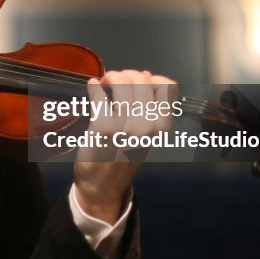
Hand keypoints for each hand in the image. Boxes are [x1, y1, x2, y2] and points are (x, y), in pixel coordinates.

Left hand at [73, 69, 176, 222]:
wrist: (104, 184)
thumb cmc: (124, 155)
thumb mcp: (147, 134)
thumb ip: (149, 106)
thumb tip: (145, 74)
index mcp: (162, 126)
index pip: (167, 86)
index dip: (151, 78)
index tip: (138, 80)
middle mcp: (148, 125)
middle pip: (141, 79)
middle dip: (126, 74)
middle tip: (114, 81)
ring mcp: (125, 125)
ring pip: (121, 81)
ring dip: (110, 77)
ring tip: (103, 83)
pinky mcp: (102, 126)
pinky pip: (98, 94)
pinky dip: (93, 87)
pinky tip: (92, 87)